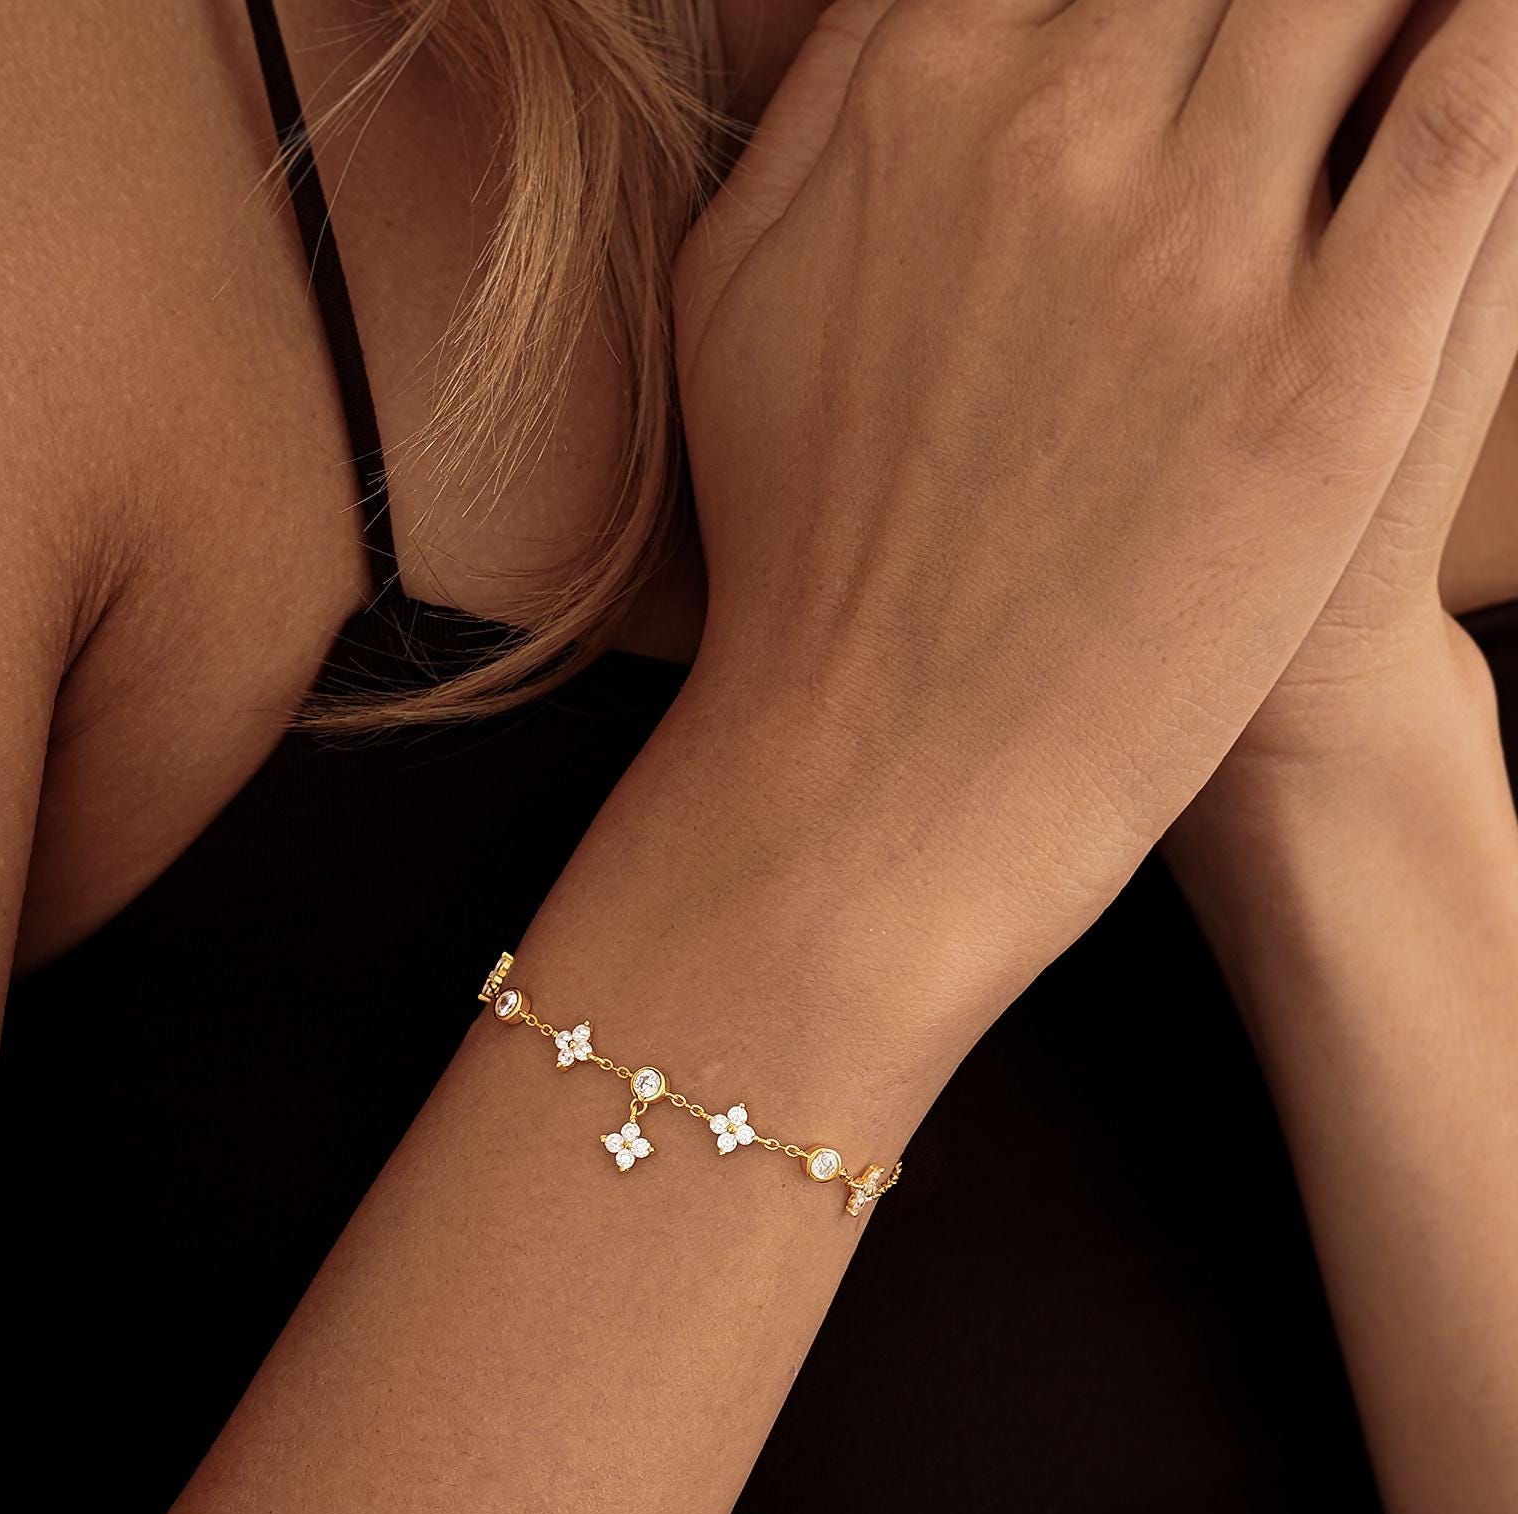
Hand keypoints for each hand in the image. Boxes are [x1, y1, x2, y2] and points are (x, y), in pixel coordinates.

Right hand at [673, 0, 1517, 1020]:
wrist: (874, 776)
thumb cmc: (798, 548)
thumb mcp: (733, 298)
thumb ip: (824, 100)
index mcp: (917, 89)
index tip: (1186, 26)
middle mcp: (1057, 126)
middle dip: (1272, 1)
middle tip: (1286, 58)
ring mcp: (1200, 244)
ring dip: (1382, 13)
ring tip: (1379, 64)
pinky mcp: (1329, 367)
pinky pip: (1478, 112)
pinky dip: (1501, 47)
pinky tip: (1493, 42)